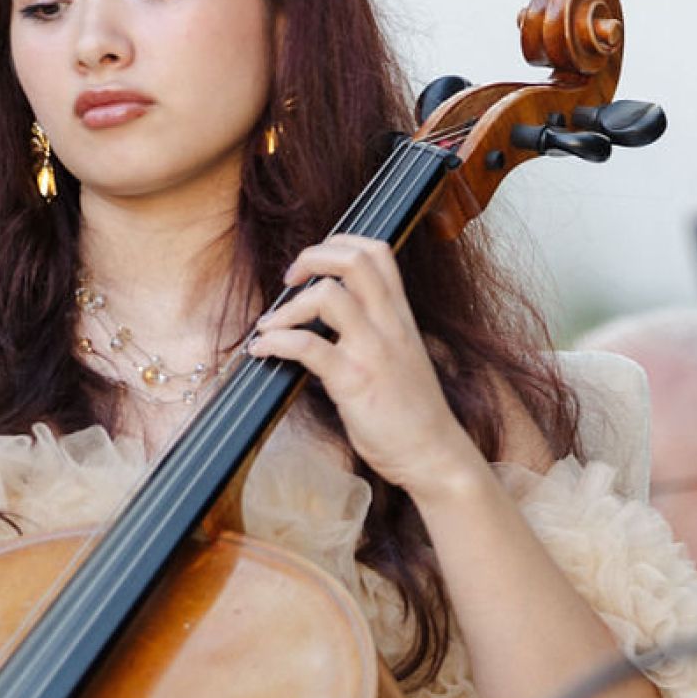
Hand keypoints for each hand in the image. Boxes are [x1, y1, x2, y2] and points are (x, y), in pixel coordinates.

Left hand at [247, 236, 476, 499]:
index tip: (315, 266)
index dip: (340, 244)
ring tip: (269, 326)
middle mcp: (389, 325)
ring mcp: (372, 351)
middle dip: (312, 257)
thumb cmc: (413, 413)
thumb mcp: (401, 358)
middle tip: (289, 281)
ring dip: (288, 307)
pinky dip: (276, 341)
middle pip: (354, 260)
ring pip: (328, 296)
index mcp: (401, 315)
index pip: (377, 251)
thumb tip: (331, 327)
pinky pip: (308, 346)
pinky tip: (263, 350)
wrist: (433, 453)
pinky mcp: (354, 382)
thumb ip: (374, 333)